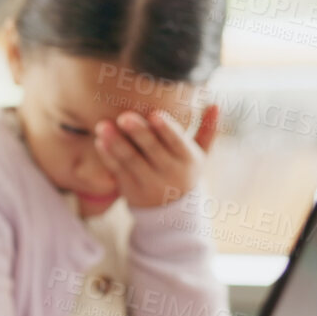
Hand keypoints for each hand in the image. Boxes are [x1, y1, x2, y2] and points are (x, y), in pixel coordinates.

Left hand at [93, 103, 219, 209]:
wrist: (170, 210)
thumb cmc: (183, 170)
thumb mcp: (200, 154)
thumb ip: (207, 129)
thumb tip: (216, 104)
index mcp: (188, 160)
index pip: (178, 143)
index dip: (167, 130)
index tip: (155, 114)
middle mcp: (169, 173)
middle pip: (152, 151)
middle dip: (138, 133)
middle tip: (124, 116)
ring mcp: (148, 183)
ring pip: (130, 161)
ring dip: (116, 143)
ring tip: (103, 126)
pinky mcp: (129, 189)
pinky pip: (117, 171)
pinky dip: (108, 156)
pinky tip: (99, 141)